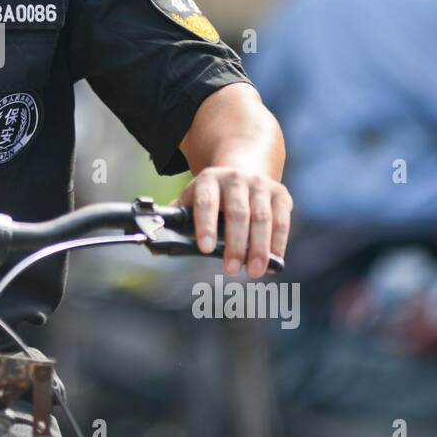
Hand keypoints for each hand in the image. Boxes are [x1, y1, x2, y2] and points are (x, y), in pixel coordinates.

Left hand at [174, 166, 291, 276]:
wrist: (245, 165)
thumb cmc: (213, 192)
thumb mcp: (192, 196)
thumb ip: (176, 217)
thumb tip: (154, 243)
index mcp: (208, 180)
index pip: (205, 202)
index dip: (205, 225)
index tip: (204, 248)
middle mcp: (235, 179)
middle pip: (237, 213)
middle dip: (235, 243)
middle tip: (232, 270)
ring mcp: (260, 185)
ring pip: (262, 218)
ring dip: (259, 248)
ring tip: (254, 271)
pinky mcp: (281, 194)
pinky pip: (282, 221)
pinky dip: (279, 243)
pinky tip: (274, 262)